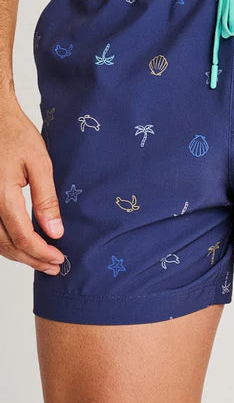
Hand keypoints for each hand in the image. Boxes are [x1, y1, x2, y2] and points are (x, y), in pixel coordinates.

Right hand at [0, 95, 64, 274]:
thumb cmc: (17, 136)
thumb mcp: (40, 164)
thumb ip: (46, 199)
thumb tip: (55, 232)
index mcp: (2, 196)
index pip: (21, 236)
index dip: (40, 252)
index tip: (59, 258)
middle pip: (7, 245)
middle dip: (32, 259)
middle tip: (55, 266)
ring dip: (19, 255)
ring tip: (43, 261)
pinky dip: (8, 243)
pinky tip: (25, 246)